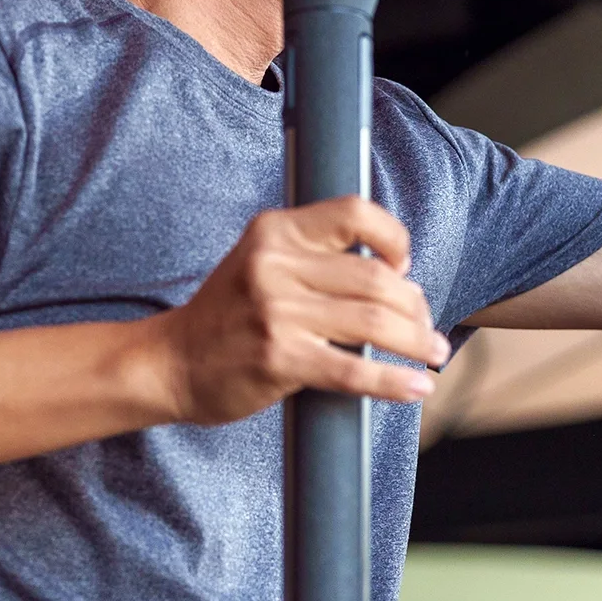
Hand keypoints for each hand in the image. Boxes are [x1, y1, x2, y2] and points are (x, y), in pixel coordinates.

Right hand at [149, 196, 450, 424]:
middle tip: (424, 324)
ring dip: (415, 341)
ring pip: (373, 322)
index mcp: (274, 231)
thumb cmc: (225, 318)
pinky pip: (354, 369)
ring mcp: (276, 312)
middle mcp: (275, 264)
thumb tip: (391, 273)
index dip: (393, 239)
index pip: (354, 213)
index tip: (403, 268)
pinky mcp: (278, 358)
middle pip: (375, 278)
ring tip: (431, 352)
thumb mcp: (259, 263)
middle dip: (414, 305)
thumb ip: (311, 256)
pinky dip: (394, 381)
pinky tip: (415, 386)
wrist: (170, 363)